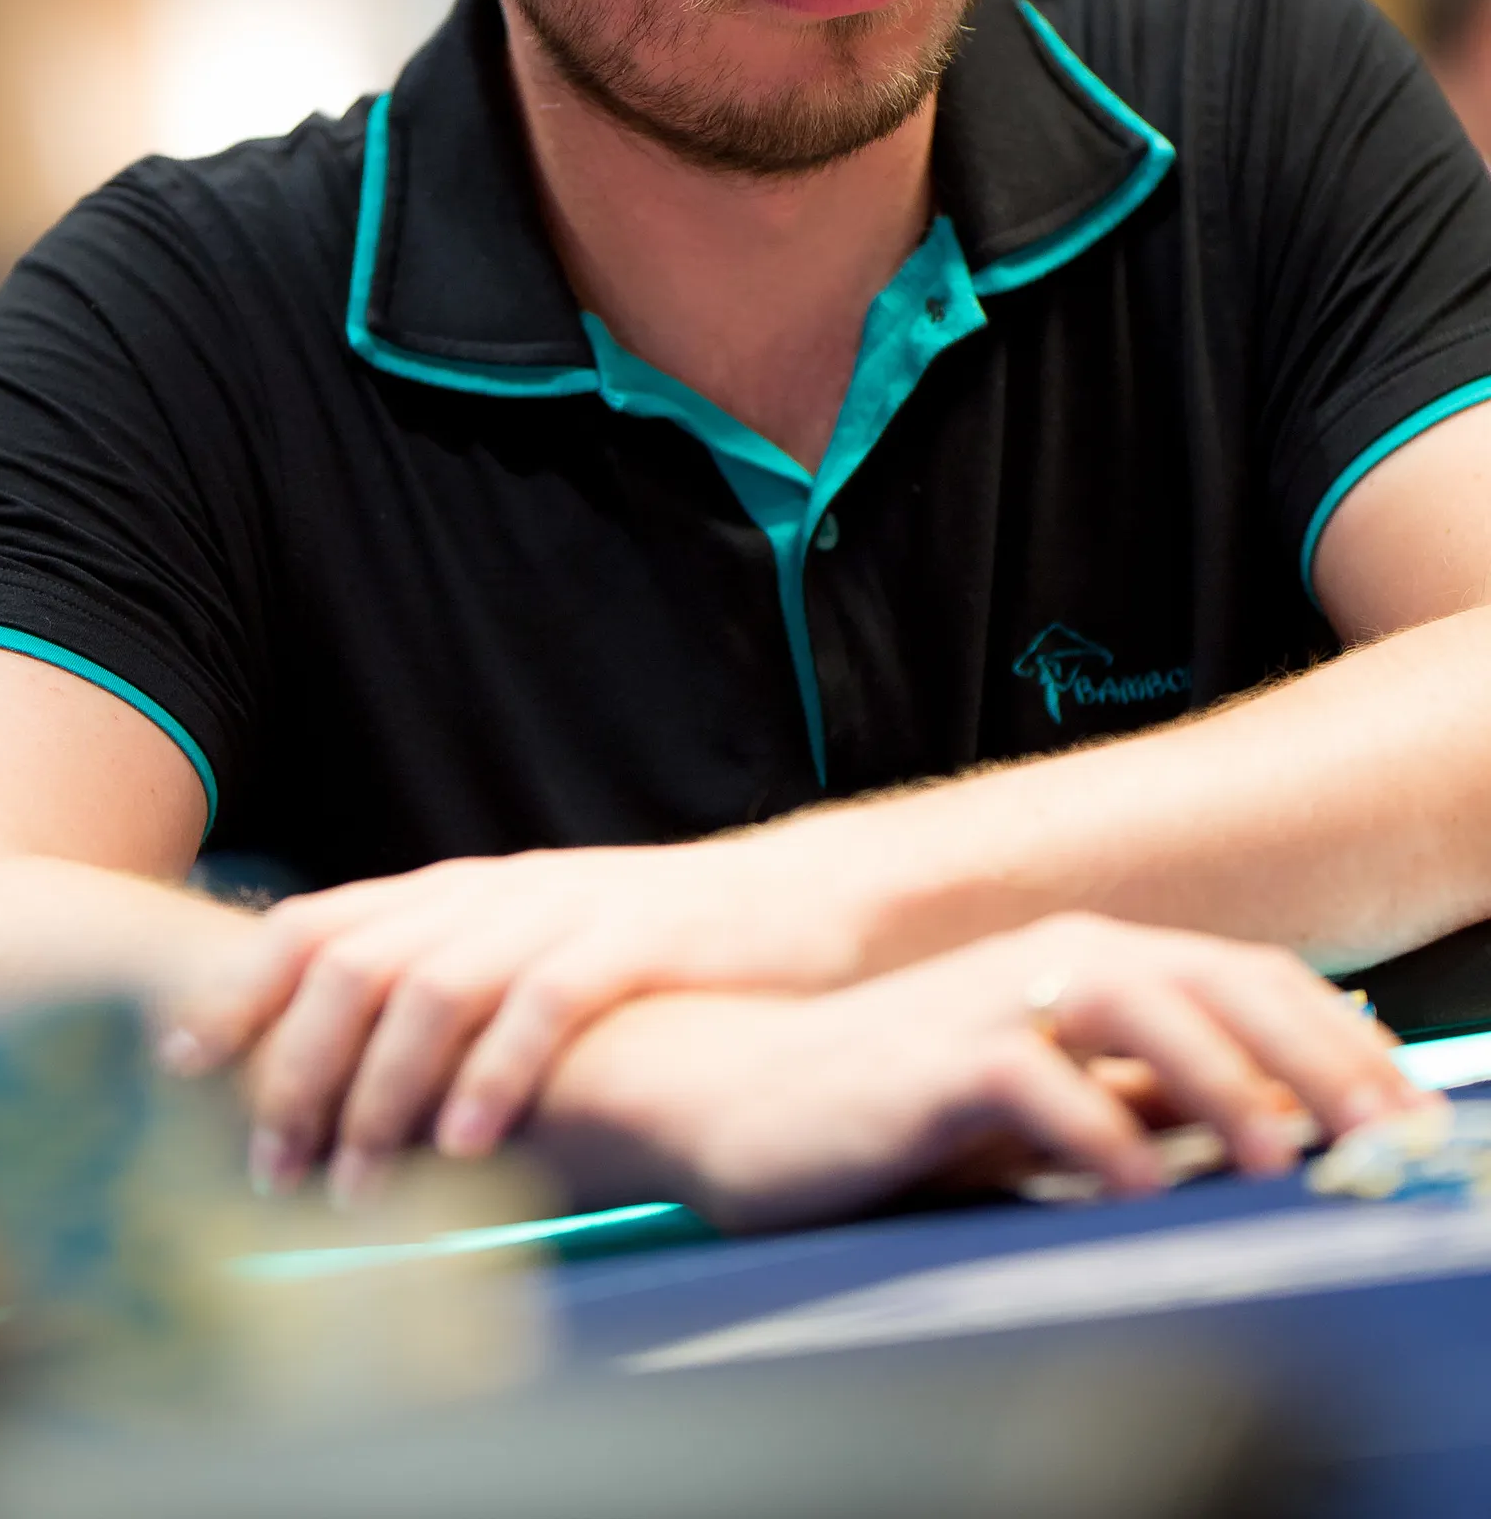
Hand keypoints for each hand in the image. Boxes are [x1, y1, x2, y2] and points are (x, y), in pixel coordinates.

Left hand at [162, 830, 866, 1195]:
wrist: (793, 906)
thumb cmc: (651, 955)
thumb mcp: (533, 947)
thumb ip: (448, 984)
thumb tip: (342, 1076)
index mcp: (464, 891)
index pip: (321, 921)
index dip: (242, 987)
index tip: (181, 1063)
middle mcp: (499, 891)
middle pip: (359, 962)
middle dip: (296, 1067)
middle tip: (269, 1166)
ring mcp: (567, 908)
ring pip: (437, 986)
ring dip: (379, 1090)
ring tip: (352, 1183)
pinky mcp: (637, 938)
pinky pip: (548, 1002)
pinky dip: (495, 1074)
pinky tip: (469, 1144)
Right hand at [600, 912, 1428, 1231]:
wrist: (732, 1091)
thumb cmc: (892, 1101)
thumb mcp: (1043, 1096)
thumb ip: (1141, 1093)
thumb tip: (1274, 1112)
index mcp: (1088, 959)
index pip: (1245, 976)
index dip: (1337, 1038)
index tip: (1408, 1111)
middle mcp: (1050, 960)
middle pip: (1212, 981)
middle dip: (1314, 1056)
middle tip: (1386, 1133)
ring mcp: (988, 1002)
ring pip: (1132, 1010)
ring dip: (1220, 1080)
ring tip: (1283, 1155)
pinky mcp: (928, 1060)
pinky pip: (1029, 1082)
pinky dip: (1094, 1128)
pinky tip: (1143, 1181)